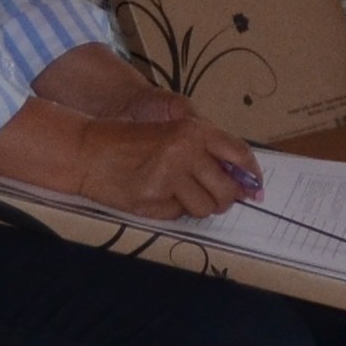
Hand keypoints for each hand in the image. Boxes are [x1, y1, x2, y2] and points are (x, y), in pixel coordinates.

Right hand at [69, 104, 260, 222]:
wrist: (89, 150)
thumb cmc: (131, 140)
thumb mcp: (173, 134)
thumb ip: (206, 150)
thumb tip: (240, 178)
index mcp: (194, 130)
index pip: (239, 154)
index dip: (251, 175)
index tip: (256, 188)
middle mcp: (186, 151)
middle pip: (227, 190)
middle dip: (224, 198)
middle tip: (213, 197)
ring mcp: (170, 177)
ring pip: (205, 208)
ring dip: (196, 206)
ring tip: (175, 192)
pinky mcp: (154, 199)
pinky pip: (178, 215)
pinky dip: (171, 210)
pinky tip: (154, 195)